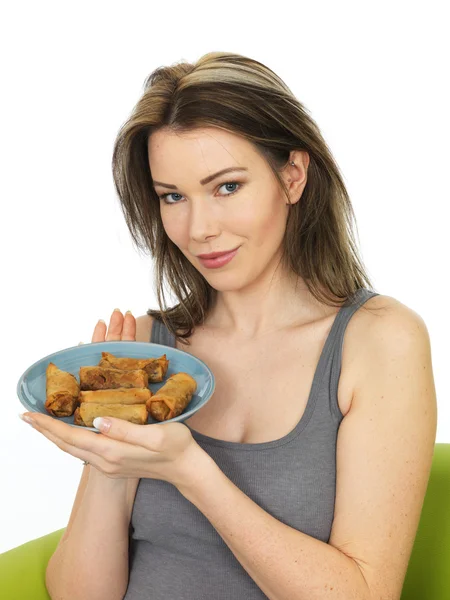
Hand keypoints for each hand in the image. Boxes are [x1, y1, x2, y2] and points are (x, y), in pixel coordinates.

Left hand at [20, 308, 205, 490]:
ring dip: (55, 435)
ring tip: (41, 422)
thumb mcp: (156, 434)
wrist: (186, 469)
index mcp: (113, 452)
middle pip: (66, 445)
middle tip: (26, 415)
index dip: (49, 425)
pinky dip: (69, 440)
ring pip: (73, 450)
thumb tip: (97, 421)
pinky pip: (83, 451)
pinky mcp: (114, 463)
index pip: (72, 437)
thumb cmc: (176, 447)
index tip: (29, 414)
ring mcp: (109, 465)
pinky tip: (68, 430)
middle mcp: (106, 462)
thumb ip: (126, 429)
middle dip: (45, 430)